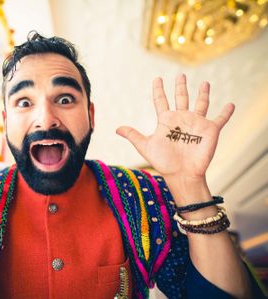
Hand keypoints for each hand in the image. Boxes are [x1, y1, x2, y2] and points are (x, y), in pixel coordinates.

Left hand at [116, 74, 233, 181]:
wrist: (182, 174)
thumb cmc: (163, 162)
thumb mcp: (145, 146)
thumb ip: (133, 135)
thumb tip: (116, 129)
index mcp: (165, 120)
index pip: (160, 101)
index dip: (158, 90)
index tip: (157, 79)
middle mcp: (181, 119)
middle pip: (181, 98)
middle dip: (180, 86)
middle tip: (180, 75)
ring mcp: (196, 123)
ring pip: (201, 104)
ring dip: (203, 93)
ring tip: (206, 83)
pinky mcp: (210, 130)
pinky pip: (221, 118)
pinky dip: (226, 112)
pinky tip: (231, 104)